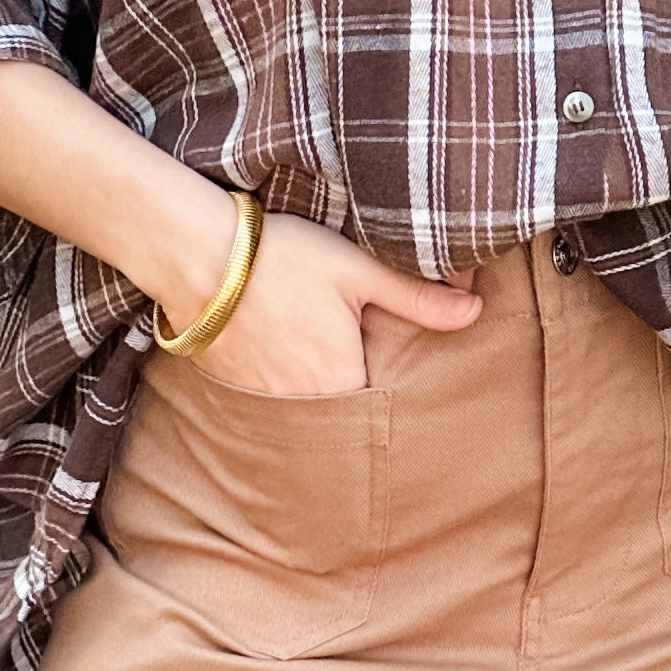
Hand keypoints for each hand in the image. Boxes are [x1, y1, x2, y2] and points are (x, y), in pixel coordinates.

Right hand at [185, 210, 481, 397]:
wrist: (196, 255)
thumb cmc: (282, 257)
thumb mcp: (357, 270)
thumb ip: (417, 298)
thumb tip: (475, 312)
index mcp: (343, 380)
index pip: (381, 411)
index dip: (392, 399)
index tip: (397, 383)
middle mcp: (304, 404)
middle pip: (342, 416)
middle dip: (354, 404)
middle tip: (352, 367)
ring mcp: (263, 402)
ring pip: (304, 411)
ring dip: (315, 395)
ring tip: (315, 361)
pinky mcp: (232, 390)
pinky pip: (268, 402)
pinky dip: (279, 387)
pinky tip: (279, 355)